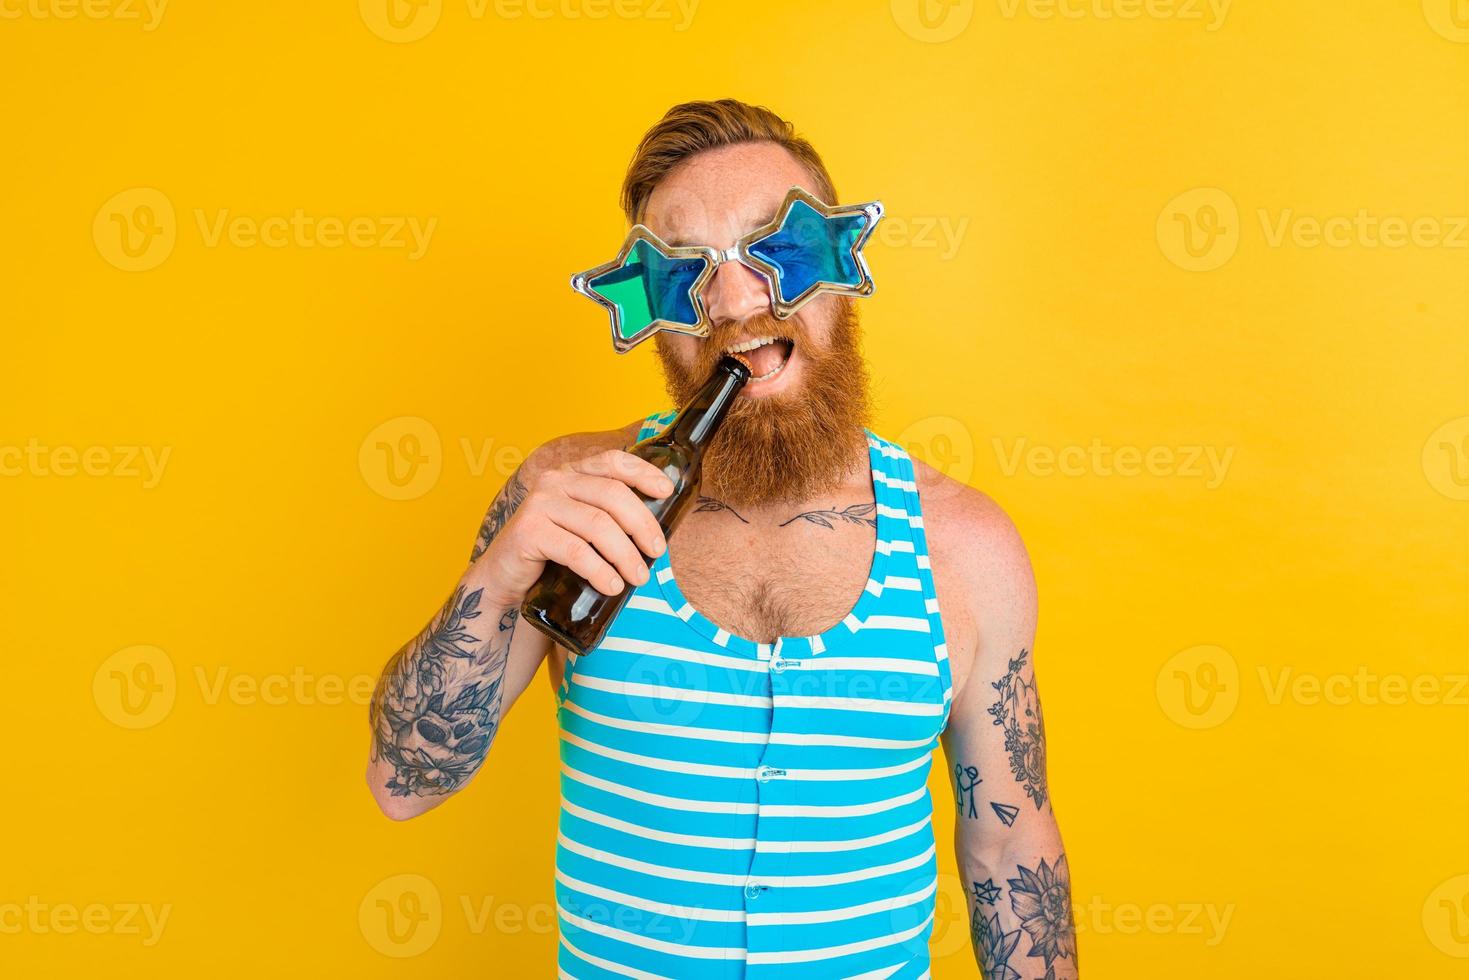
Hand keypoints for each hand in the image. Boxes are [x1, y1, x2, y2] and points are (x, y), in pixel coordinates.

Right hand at [476, 449, 672, 604]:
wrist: (505, 580)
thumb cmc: (552, 554)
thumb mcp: (582, 528)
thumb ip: (609, 519)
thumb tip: (658, 536)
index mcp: (572, 474)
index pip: (613, 461)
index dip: (643, 472)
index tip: (667, 492)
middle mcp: (554, 481)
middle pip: (613, 495)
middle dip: (642, 524)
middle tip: (657, 552)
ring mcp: (539, 504)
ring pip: (598, 525)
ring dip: (625, 554)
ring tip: (638, 577)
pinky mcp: (529, 532)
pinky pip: (575, 551)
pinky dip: (599, 570)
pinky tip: (611, 585)